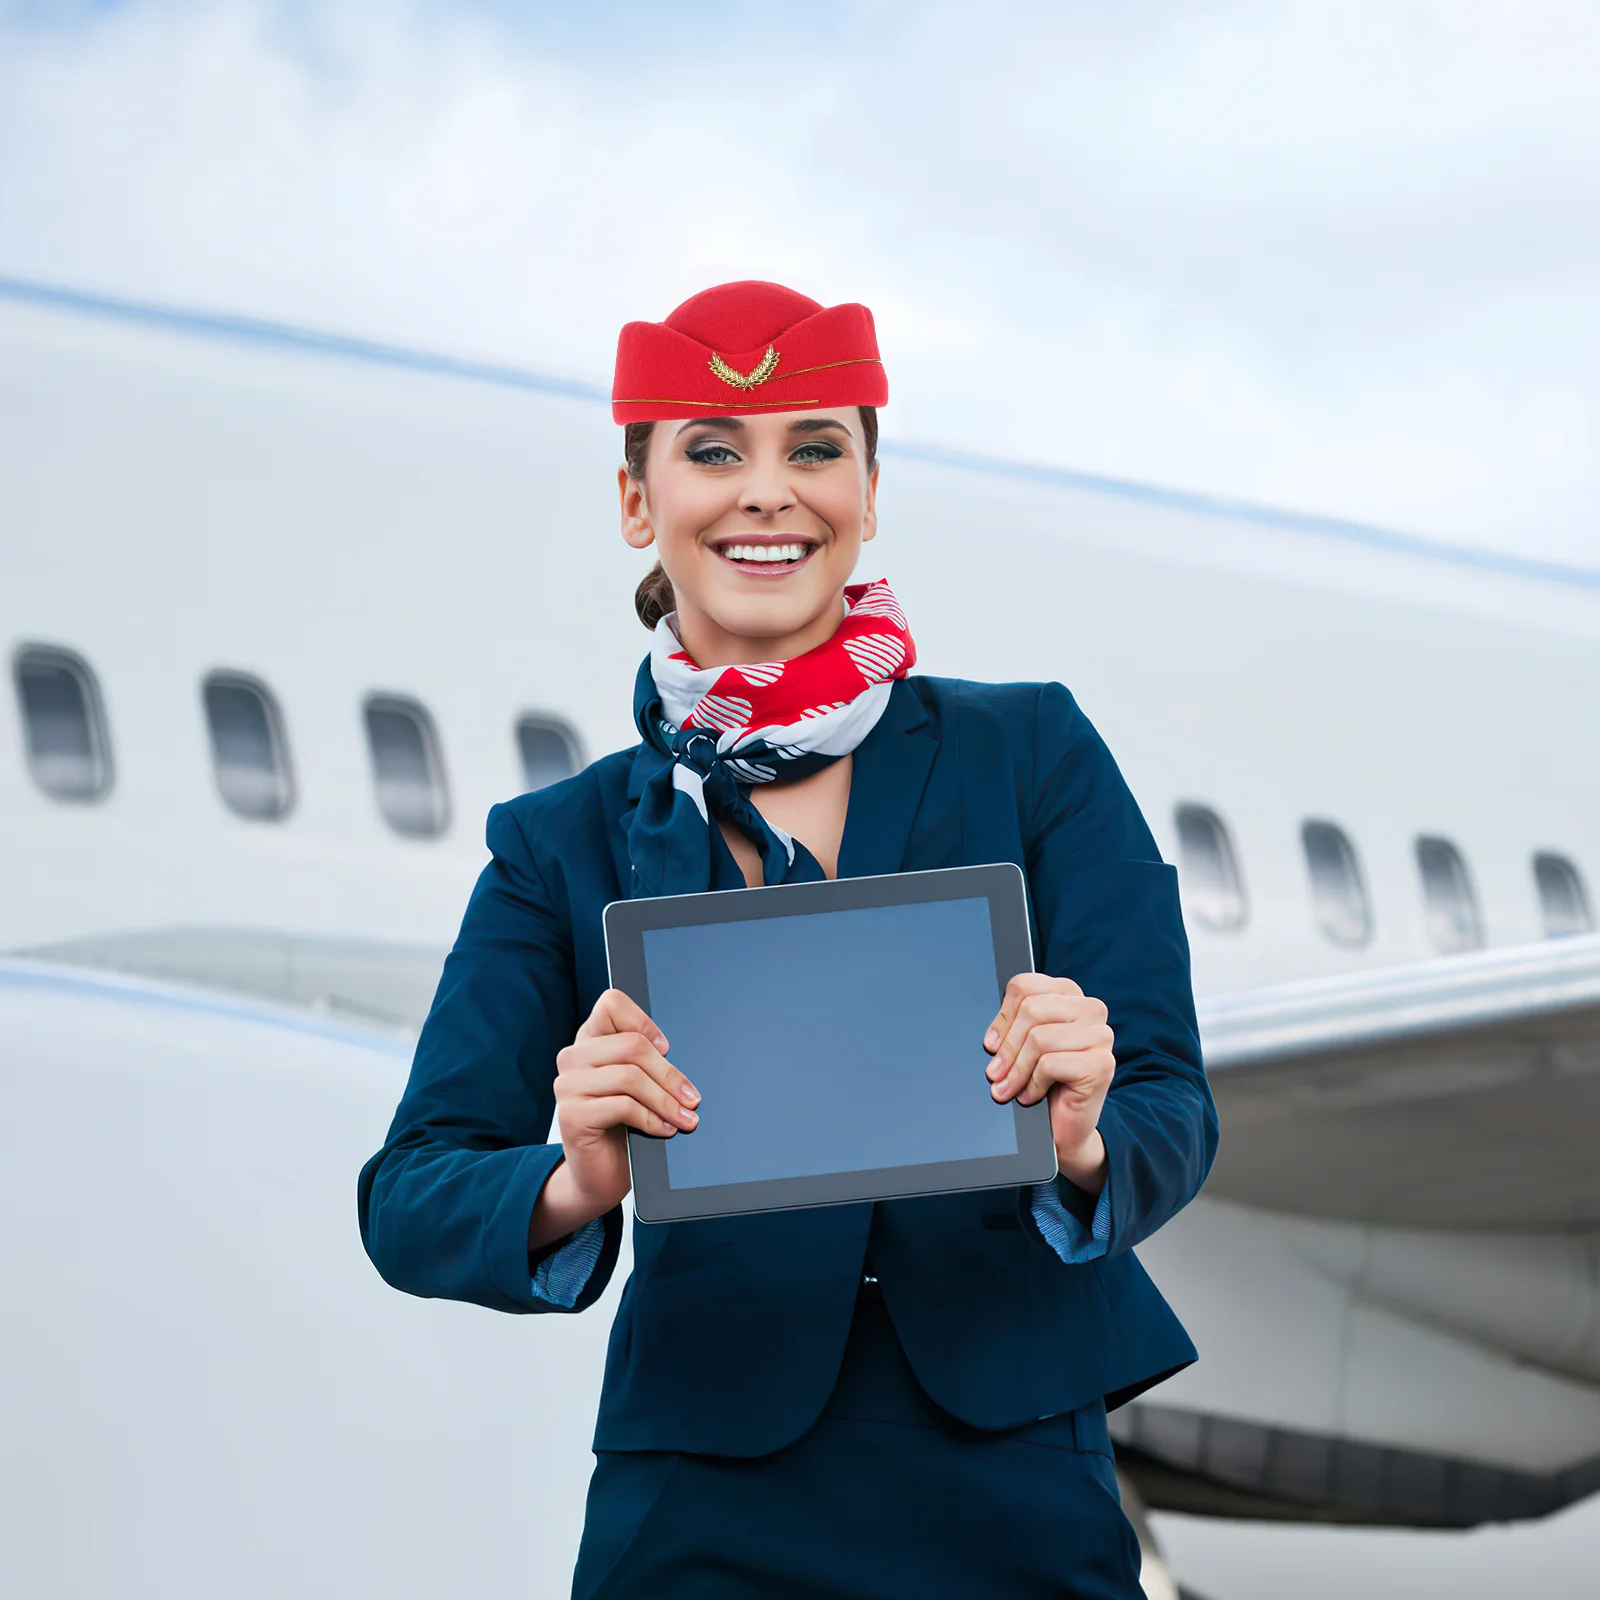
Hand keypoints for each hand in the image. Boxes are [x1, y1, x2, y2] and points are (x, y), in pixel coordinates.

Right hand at [528, 989, 699, 1250]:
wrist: (597, 1174)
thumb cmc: (622, 1125)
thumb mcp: (636, 1086)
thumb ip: (644, 1063)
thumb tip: (676, 1058)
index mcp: (589, 1040)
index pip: (612, 1003)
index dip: (644, 1022)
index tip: (666, 1048)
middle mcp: (573, 1057)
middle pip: (631, 1045)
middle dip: (669, 1074)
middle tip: (692, 1098)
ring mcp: (568, 1085)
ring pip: (630, 1077)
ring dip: (666, 1100)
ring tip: (686, 1118)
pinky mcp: (571, 1115)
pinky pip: (623, 1106)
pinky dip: (652, 1119)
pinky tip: (665, 1130)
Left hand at [984, 973, 1113, 1192]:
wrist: (1066, 1126)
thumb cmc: (1045, 1081)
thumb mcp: (1025, 1046)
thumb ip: (1014, 1026)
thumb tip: (993, 1037)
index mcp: (1070, 995)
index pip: (1025, 986)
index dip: (1002, 1017)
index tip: (991, 1044)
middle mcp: (1091, 1009)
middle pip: (1031, 1010)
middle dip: (1007, 1047)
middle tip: (995, 1073)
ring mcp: (1101, 1036)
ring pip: (1039, 1038)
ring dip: (1017, 1070)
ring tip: (1008, 1088)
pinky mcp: (1101, 1064)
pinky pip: (1051, 1064)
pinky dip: (1033, 1083)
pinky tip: (1030, 1095)